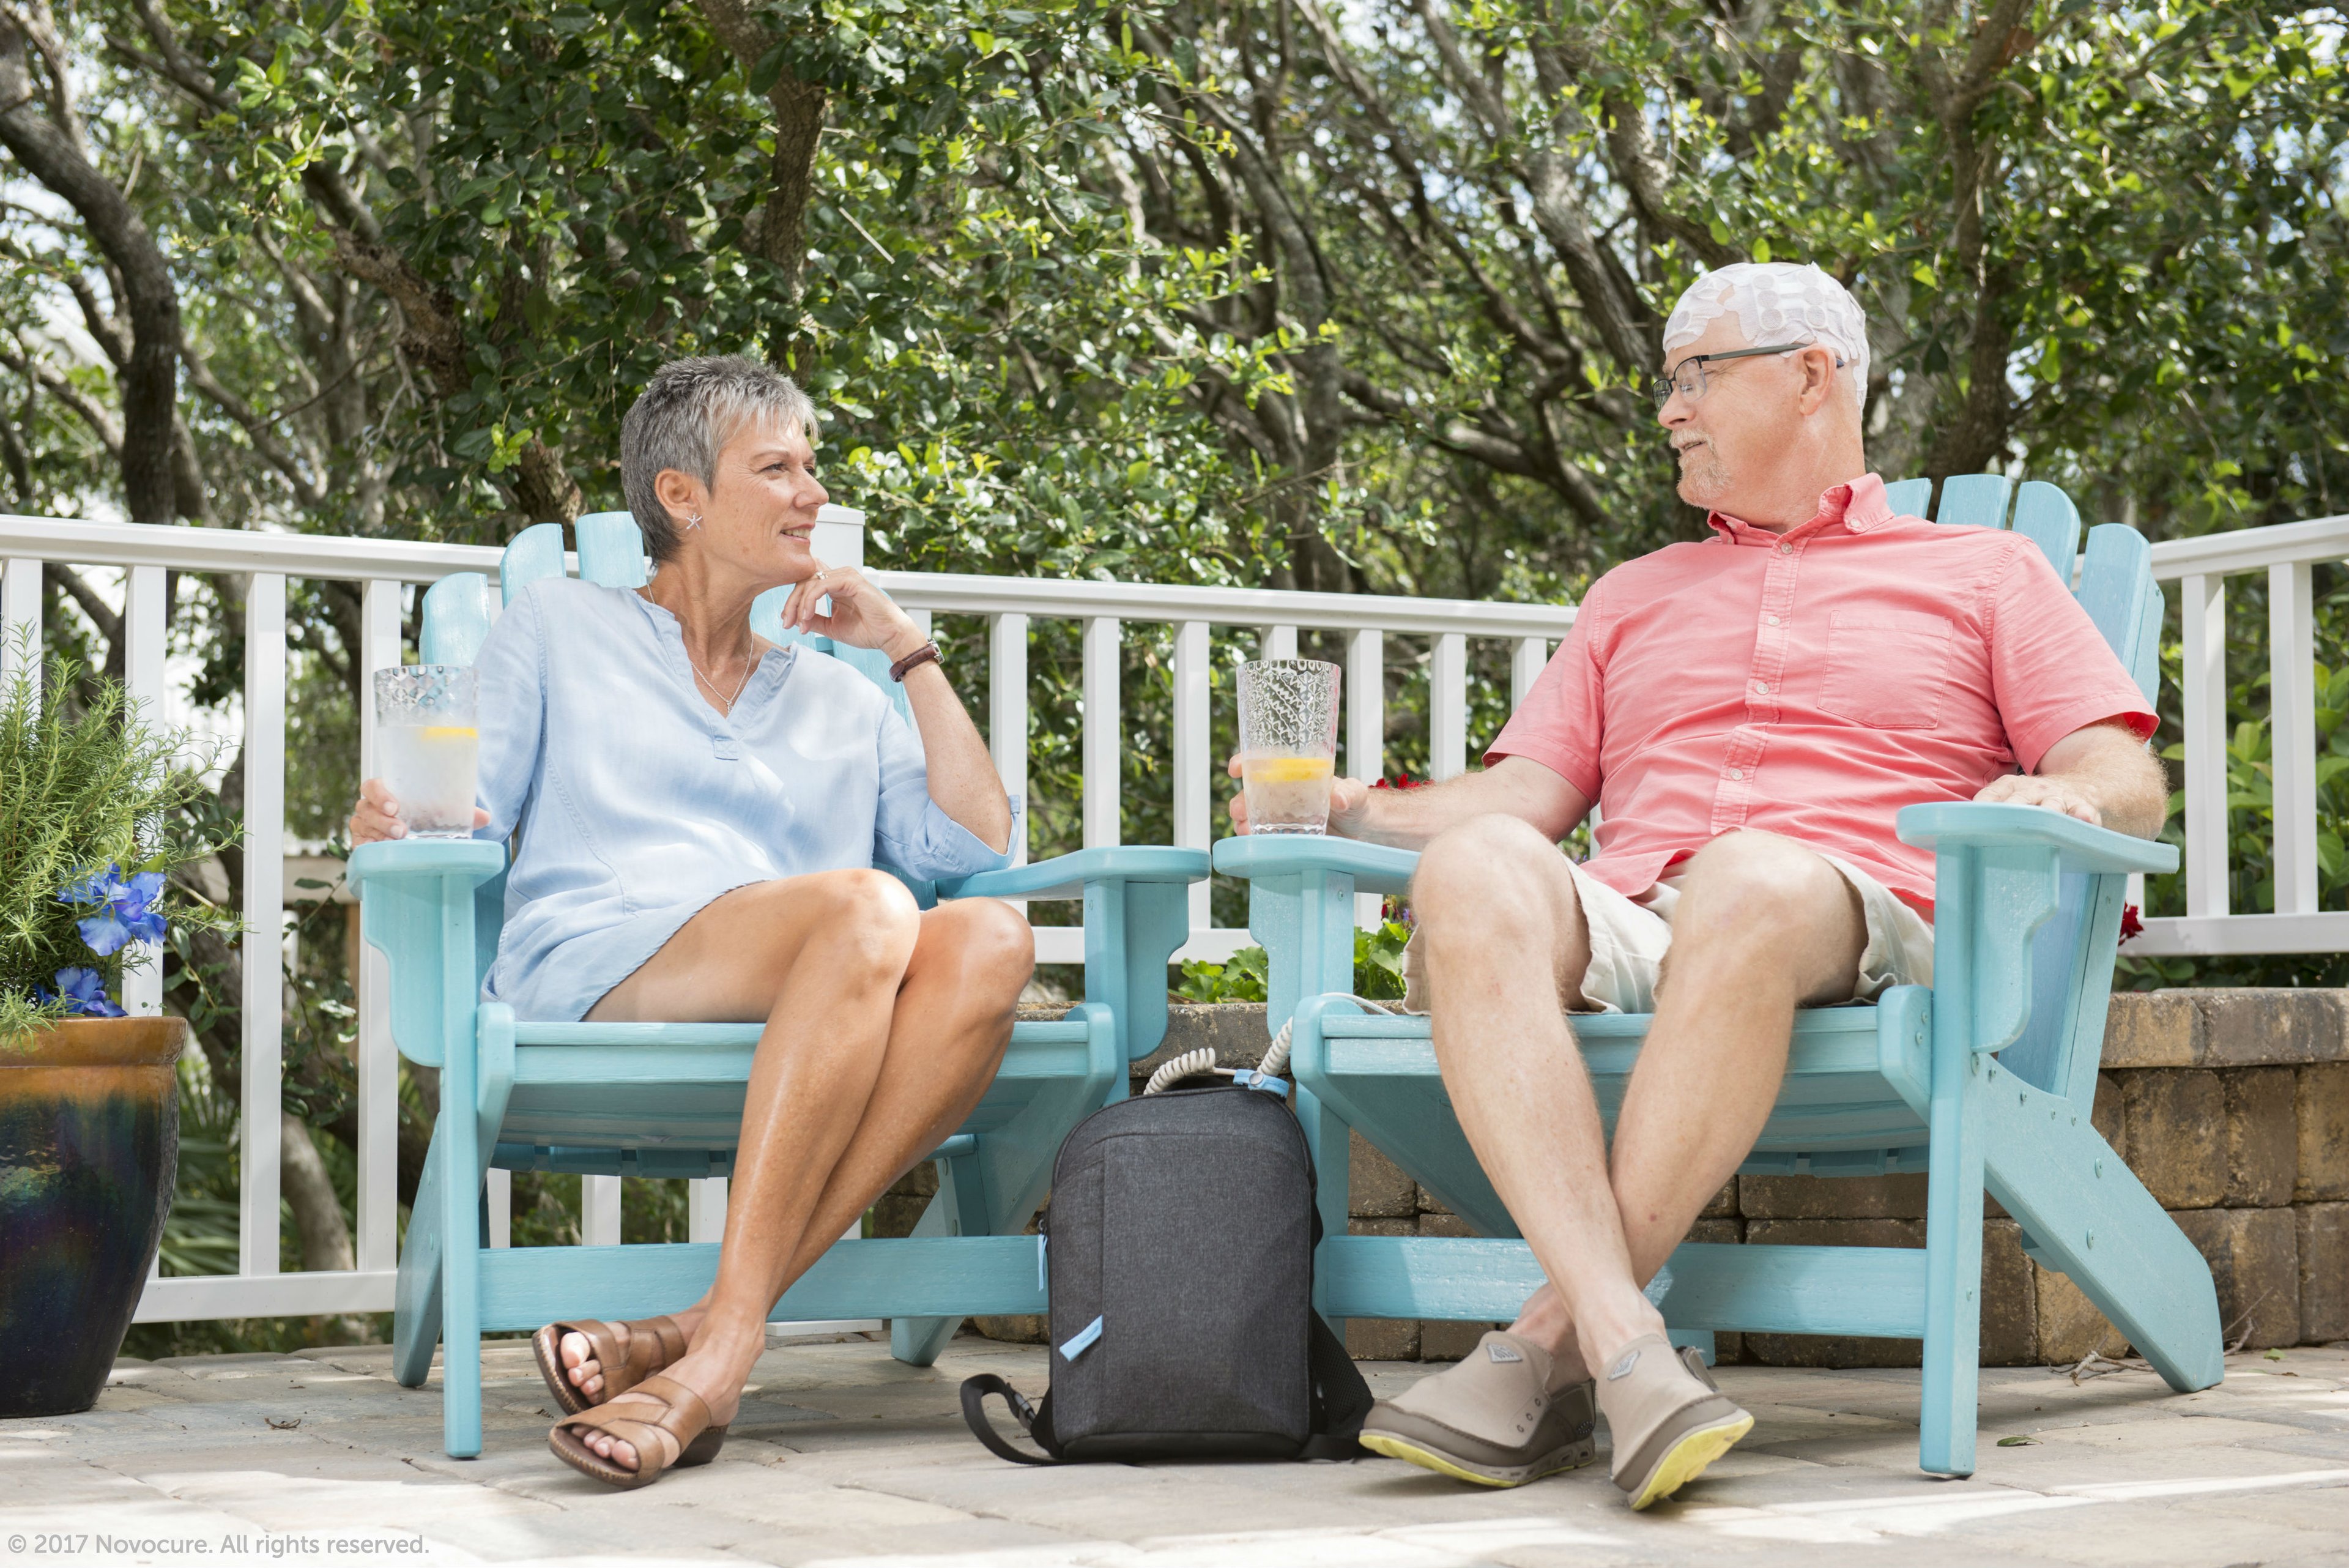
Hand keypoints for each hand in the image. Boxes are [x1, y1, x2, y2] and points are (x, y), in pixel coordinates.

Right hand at [350, 777, 489, 843]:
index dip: (380, 794)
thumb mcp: (441, 812)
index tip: (395, 806)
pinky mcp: (361, 844)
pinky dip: (369, 849)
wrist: (416, 835)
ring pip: (363, 827)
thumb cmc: (425, 816)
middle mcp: (370, 807)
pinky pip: (360, 846)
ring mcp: (363, 826)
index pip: (372, 786)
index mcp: (385, 792)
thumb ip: (462, 811)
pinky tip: (382, 852)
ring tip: (396, 842)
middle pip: (367, 809)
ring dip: (380, 835)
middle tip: (403, 830)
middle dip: (384, 820)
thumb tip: (486, 817)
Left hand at [779, 560, 923, 660]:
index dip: (792, 600)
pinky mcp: (850, 580)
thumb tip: (795, 618)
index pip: (806, 583)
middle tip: (786, 622)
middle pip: (803, 580)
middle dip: (791, 602)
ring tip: (799, 622)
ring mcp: (845, 576)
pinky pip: (820, 585)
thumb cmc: (868, 630)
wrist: (889, 636)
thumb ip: (814, 619)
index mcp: (835, 585)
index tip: (787, 621)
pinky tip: (807, 616)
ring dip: (799, 603)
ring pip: (809, 582)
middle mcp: (839, 577)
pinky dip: (810, 601)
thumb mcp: (832, 626)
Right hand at [1224, 755, 1370, 836]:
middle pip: (1254, 792)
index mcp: (1297, 775)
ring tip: (1245, 830)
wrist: (1364, 832)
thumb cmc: (1358, 803)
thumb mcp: (1355, 794)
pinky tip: (1257, 844)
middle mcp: (1286, 794)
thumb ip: (1348, 793)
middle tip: (1239, 811)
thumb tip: (1338, 797)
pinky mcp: (1287, 835)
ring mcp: (1284, 815)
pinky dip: (1257, 839)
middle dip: (1241, 800)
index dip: (1247, 761)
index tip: (1236, 768)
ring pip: (1255, 815)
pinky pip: (1266, 836)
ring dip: (1245, 822)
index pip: (1267, 762)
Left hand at [1972, 772, 2102, 825]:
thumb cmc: (2033, 799)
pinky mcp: (2082, 807)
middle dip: (2012, 811)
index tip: (1973, 821)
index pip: (1991, 796)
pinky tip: (2085, 821)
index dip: (1983, 808)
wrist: (2078, 785)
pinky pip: (2084, 813)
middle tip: (2004, 825)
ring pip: (2052, 806)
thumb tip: (1955, 829)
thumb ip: (1989, 810)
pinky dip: (2084, 817)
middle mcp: (2033, 789)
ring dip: (2047, 813)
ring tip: (2045, 822)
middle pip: (2020, 801)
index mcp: (2010, 787)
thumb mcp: (2009, 797)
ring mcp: (2058, 797)